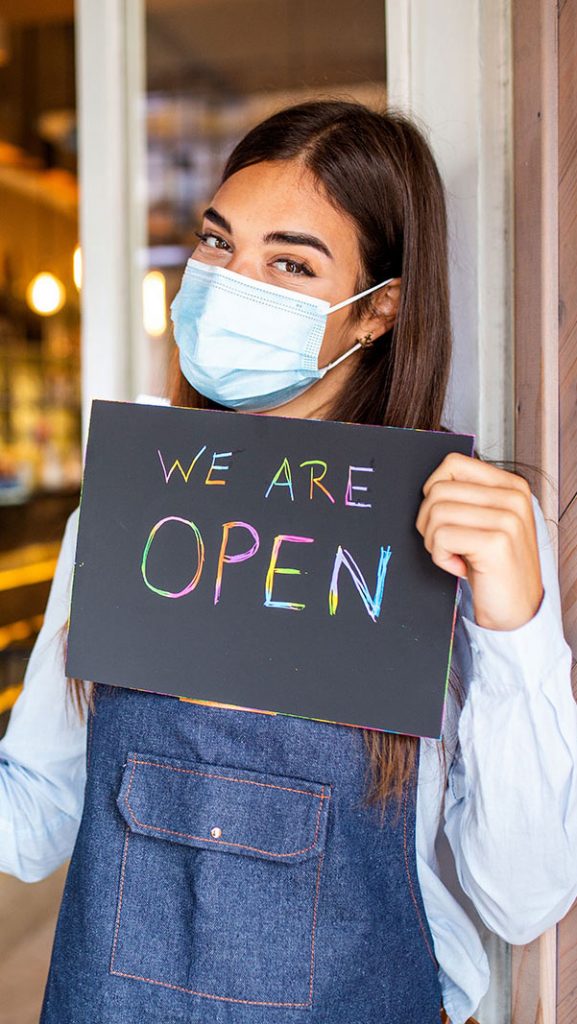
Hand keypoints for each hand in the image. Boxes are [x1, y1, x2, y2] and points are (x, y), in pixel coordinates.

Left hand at [415, 452, 543, 630]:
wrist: (516, 610)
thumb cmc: (493, 566)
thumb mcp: (485, 522)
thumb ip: (466, 497)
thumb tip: (429, 486)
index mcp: (511, 486)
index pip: (453, 463)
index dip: (433, 490)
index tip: (442, 516)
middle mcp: (513, 497)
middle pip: (438, 489)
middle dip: (428, 521)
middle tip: (445, 544)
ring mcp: (508, 518)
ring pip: (435, 512)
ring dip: (433, 541)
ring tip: (454, 555)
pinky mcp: (496, 542)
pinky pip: (441, 537)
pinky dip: (440, 557)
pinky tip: (460, 568)